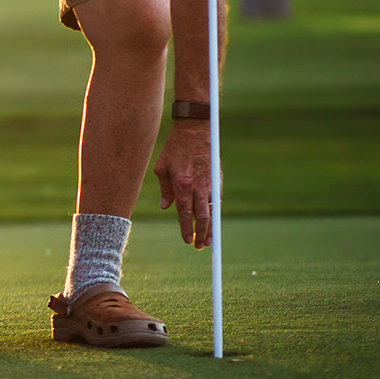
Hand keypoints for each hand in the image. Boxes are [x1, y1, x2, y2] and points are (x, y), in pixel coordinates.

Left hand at [154, 121, 215, 247]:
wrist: (195, 132)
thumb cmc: (174, 149)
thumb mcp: (162, 168)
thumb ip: (165, 189)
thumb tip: (166, 207)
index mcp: (182, 185)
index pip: (185, 214)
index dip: (186, 229)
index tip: (186, 241)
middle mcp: (198, 187)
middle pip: (202, 217)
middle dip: (201, 234)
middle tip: (199, 247)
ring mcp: (210, 184)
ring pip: (212, 212)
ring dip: (211, 228)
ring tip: (208, 241)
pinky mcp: (217, 180)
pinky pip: (216, 201)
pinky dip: (214, 213)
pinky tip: (212, 222)